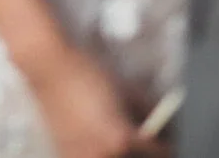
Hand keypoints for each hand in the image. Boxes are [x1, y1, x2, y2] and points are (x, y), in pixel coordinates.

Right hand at [24, 46, 166, 157]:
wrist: (50, 69)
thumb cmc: (90, 74)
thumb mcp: (129, 90)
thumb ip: (150, 112)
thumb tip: (160, 125)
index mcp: (123, 140)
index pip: (161, 153)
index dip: (167, 142)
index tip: (165, 137)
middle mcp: (104, 156)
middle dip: (147, 153)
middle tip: (147, 142)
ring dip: (123, 154)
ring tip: (120, 139)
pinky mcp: (66, 155)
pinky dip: (101, 153)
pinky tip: (98, 141)